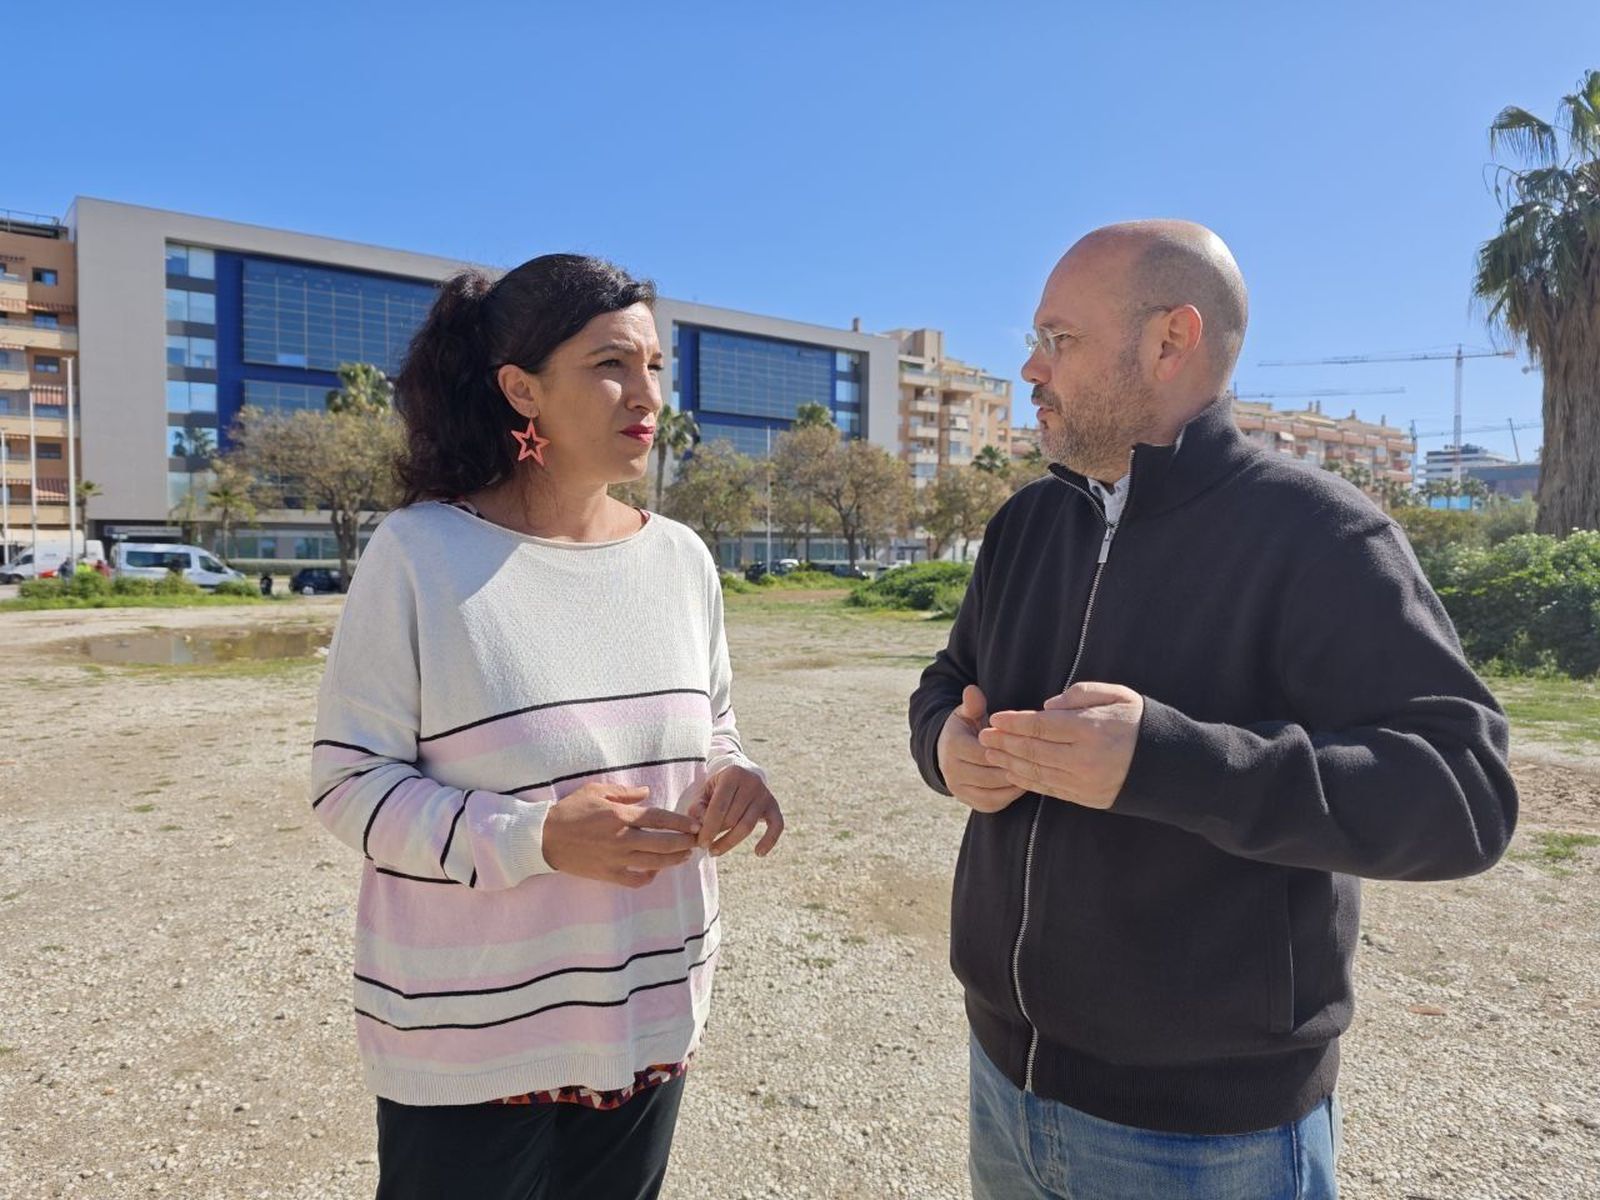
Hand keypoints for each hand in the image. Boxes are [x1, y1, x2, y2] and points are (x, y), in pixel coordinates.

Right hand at [541, 782, 700, 887]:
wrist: (544, 838)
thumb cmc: (570, 811)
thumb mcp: (595, 791)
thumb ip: (624, 792)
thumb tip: (647, 792)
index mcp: (619, 816)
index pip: (659, 819)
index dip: (680, 822)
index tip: (695, 824)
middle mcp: (621, 839)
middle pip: (662, 843)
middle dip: (684, 842)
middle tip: (696, 841)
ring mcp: (615, 859)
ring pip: (653, 863)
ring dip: (673, 860)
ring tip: (684, 856)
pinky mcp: (608, 874)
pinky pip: (635, 880)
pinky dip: (649, 877)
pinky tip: (655, 870)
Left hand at [688, 766, 783, 857]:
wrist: (740, 776)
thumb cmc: (718, 788)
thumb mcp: (705, 792)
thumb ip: (698, 807)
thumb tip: (699, 827)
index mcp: (732, 775)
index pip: (719, 807)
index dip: (709, 828)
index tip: (701, 844)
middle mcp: (751, 782)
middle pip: (732, 818)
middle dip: (717, 834)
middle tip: (706, 845)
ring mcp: (764, 794)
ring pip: (748, 826)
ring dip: (730, 842)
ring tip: (716, 851)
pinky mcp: (774, 806)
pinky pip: (776, 826)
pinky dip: (769, 841)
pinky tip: (759, 853)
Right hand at [936, 685, 1024, 813]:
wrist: (949, 755)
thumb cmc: (967, 729)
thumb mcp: (967, 713)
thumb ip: (973, 704)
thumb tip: (972, 689)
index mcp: (953, 747)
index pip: (986, 751)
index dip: (1008, 747)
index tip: (1028, 740)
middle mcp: (952, 772)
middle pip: (992, 773)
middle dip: (1015, 765)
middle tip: (1040, 758)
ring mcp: (961, 791)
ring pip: (995, 790)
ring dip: (1016, 780)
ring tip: (1036, 769)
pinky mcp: (972, 804)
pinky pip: (996, 802)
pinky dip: (1012, 793)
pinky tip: (1026, 780)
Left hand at [977, 682, 1143, 809]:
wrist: (1168, 765)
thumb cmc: (1138, 722)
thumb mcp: (1117, 695)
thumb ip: (1080, 694)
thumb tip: (1045, 707)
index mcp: (1091, 730)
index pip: (1041, 726)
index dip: (1014, 722)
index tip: (995, 717)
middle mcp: (1084, 759)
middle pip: (1032, 751)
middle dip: (1004, 743)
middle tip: (982, 735)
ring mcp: (1084, 782)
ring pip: (1036, 772)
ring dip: (1008, 762)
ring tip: (990, 753)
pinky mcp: (1085, 798)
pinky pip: (1048, 789)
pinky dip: (1026, 780)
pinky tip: (1011, 771)